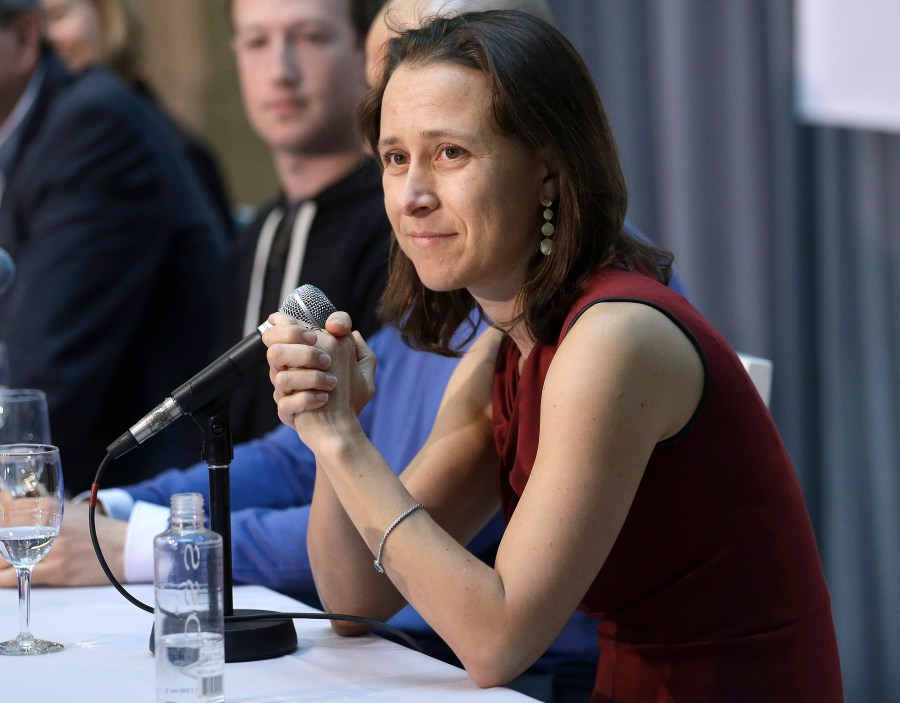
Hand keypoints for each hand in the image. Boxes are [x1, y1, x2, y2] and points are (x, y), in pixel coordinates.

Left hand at [0, 501, 125, 587]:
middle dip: (0, 547)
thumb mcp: (70, 511)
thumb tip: (10, 506)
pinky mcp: (56, 570)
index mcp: (50, 507)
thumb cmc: (96, 530)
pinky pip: (17, 577)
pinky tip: (2, 578)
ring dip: (0, 562)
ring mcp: (52, 549)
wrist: (124, 548)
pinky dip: (3, 579)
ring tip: (2, 562)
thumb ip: (42, 509)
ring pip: (4, 559)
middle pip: (3, 536)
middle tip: (2, 552)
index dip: (3, 525)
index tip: (3, 533)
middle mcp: (49, 526)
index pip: (7, 513)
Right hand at [263, 312, 375, 440]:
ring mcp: (285, 391)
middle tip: (327, 360)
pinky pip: (286, 402)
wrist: (343, 430)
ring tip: (333, 383)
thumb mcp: (362, 368)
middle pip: (273, 346)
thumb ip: (356, 344)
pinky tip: (324, 399)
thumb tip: (337, 326)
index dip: (291, 324)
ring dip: (310, 377)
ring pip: (280, 376)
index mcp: (303, 353)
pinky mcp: (285, 411)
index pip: (282, 327)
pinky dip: (308, 399)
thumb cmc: (351, 397)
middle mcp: (289, 369)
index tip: (316, 333)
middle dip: (301, 349)